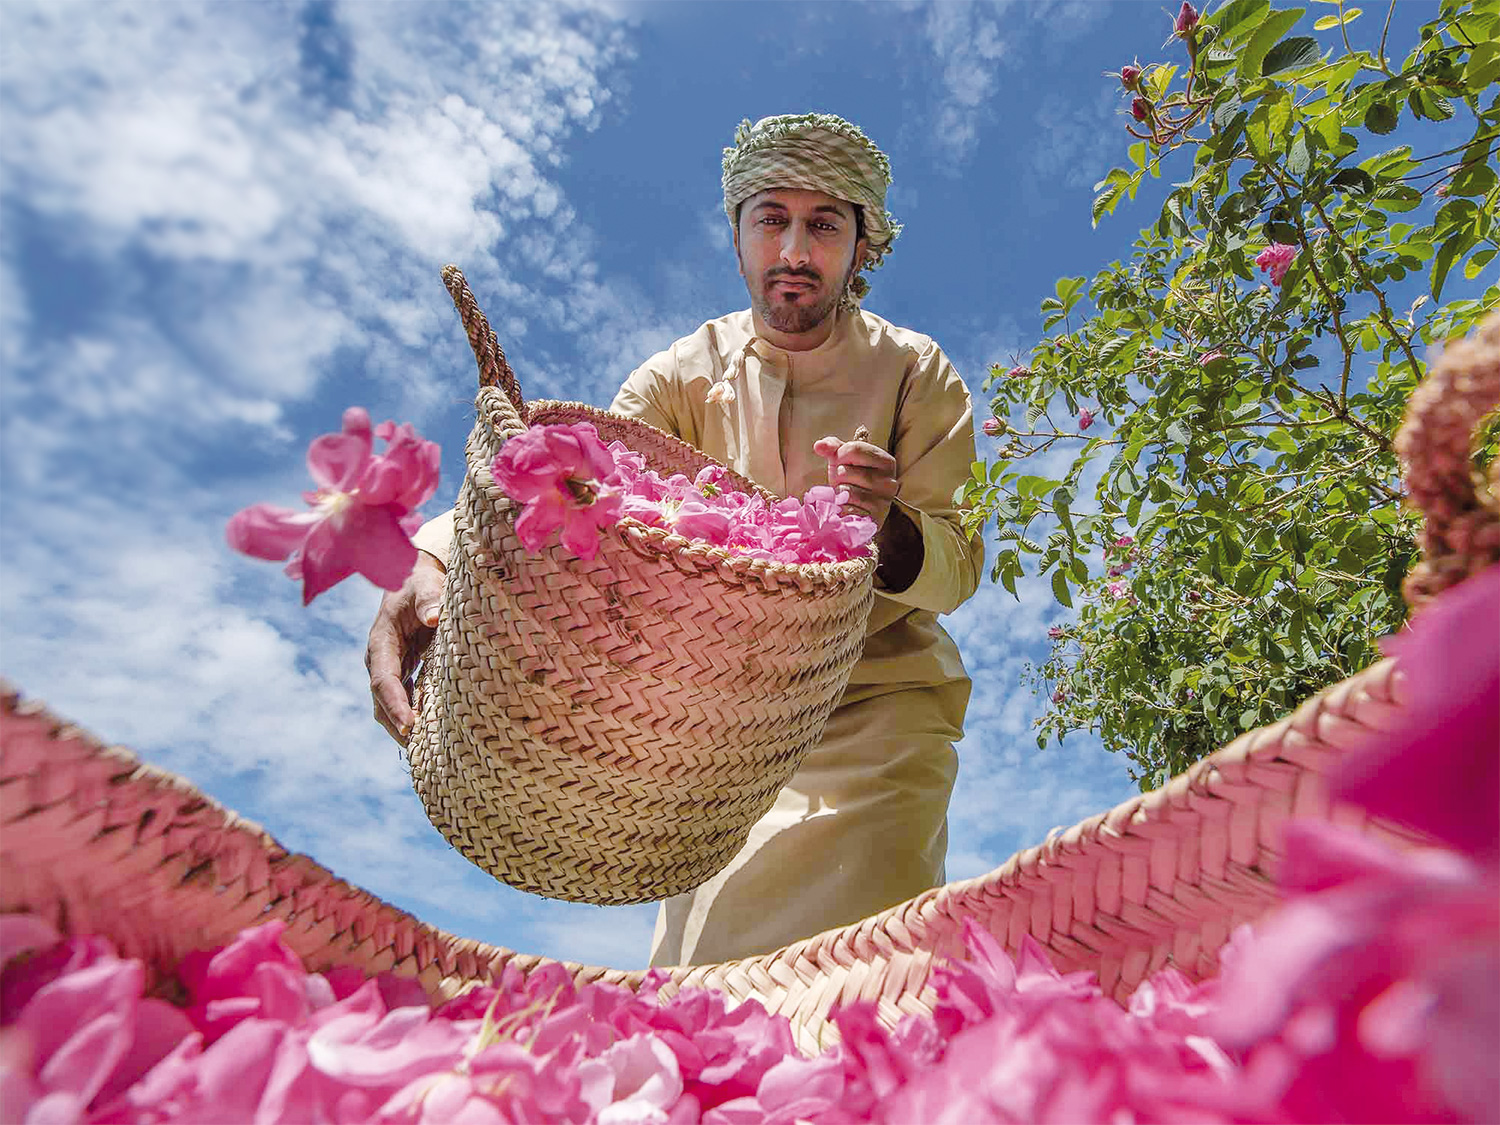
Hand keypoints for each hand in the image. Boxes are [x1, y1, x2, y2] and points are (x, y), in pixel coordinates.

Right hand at [366, 552, 445, 744]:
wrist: (415, 575)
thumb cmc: (420, 579)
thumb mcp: (425, 584)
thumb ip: (430, 599)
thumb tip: (435, 616)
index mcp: (381, 640)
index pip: (384, 679)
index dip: (395, 703)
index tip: (410, 725)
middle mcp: (380, 658)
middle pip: (382, 700)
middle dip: (398, 724)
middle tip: (419, 749)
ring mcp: (390, 665)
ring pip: (390, 703)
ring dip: (404, 724)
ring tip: (426, 749)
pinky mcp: (403, 668)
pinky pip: (404, 697)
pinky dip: (415, 713)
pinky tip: (432, 728)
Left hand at [813, 430, 899, 528]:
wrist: (862, 509)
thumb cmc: (853, 478)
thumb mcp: (845, 458)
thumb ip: (833, 447)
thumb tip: (819, 446)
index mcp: (887, 462)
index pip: (853, 449)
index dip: (839, 455)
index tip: (841, 462)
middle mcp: (889, 482)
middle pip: (845, 471)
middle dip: (837, 476)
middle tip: (845, 482)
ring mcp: (882, 503)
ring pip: (844, 491)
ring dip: (838, 493)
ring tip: (845, 495)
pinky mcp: (873, 520)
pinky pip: (845, 509)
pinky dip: (841, 508)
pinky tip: (847, 506)